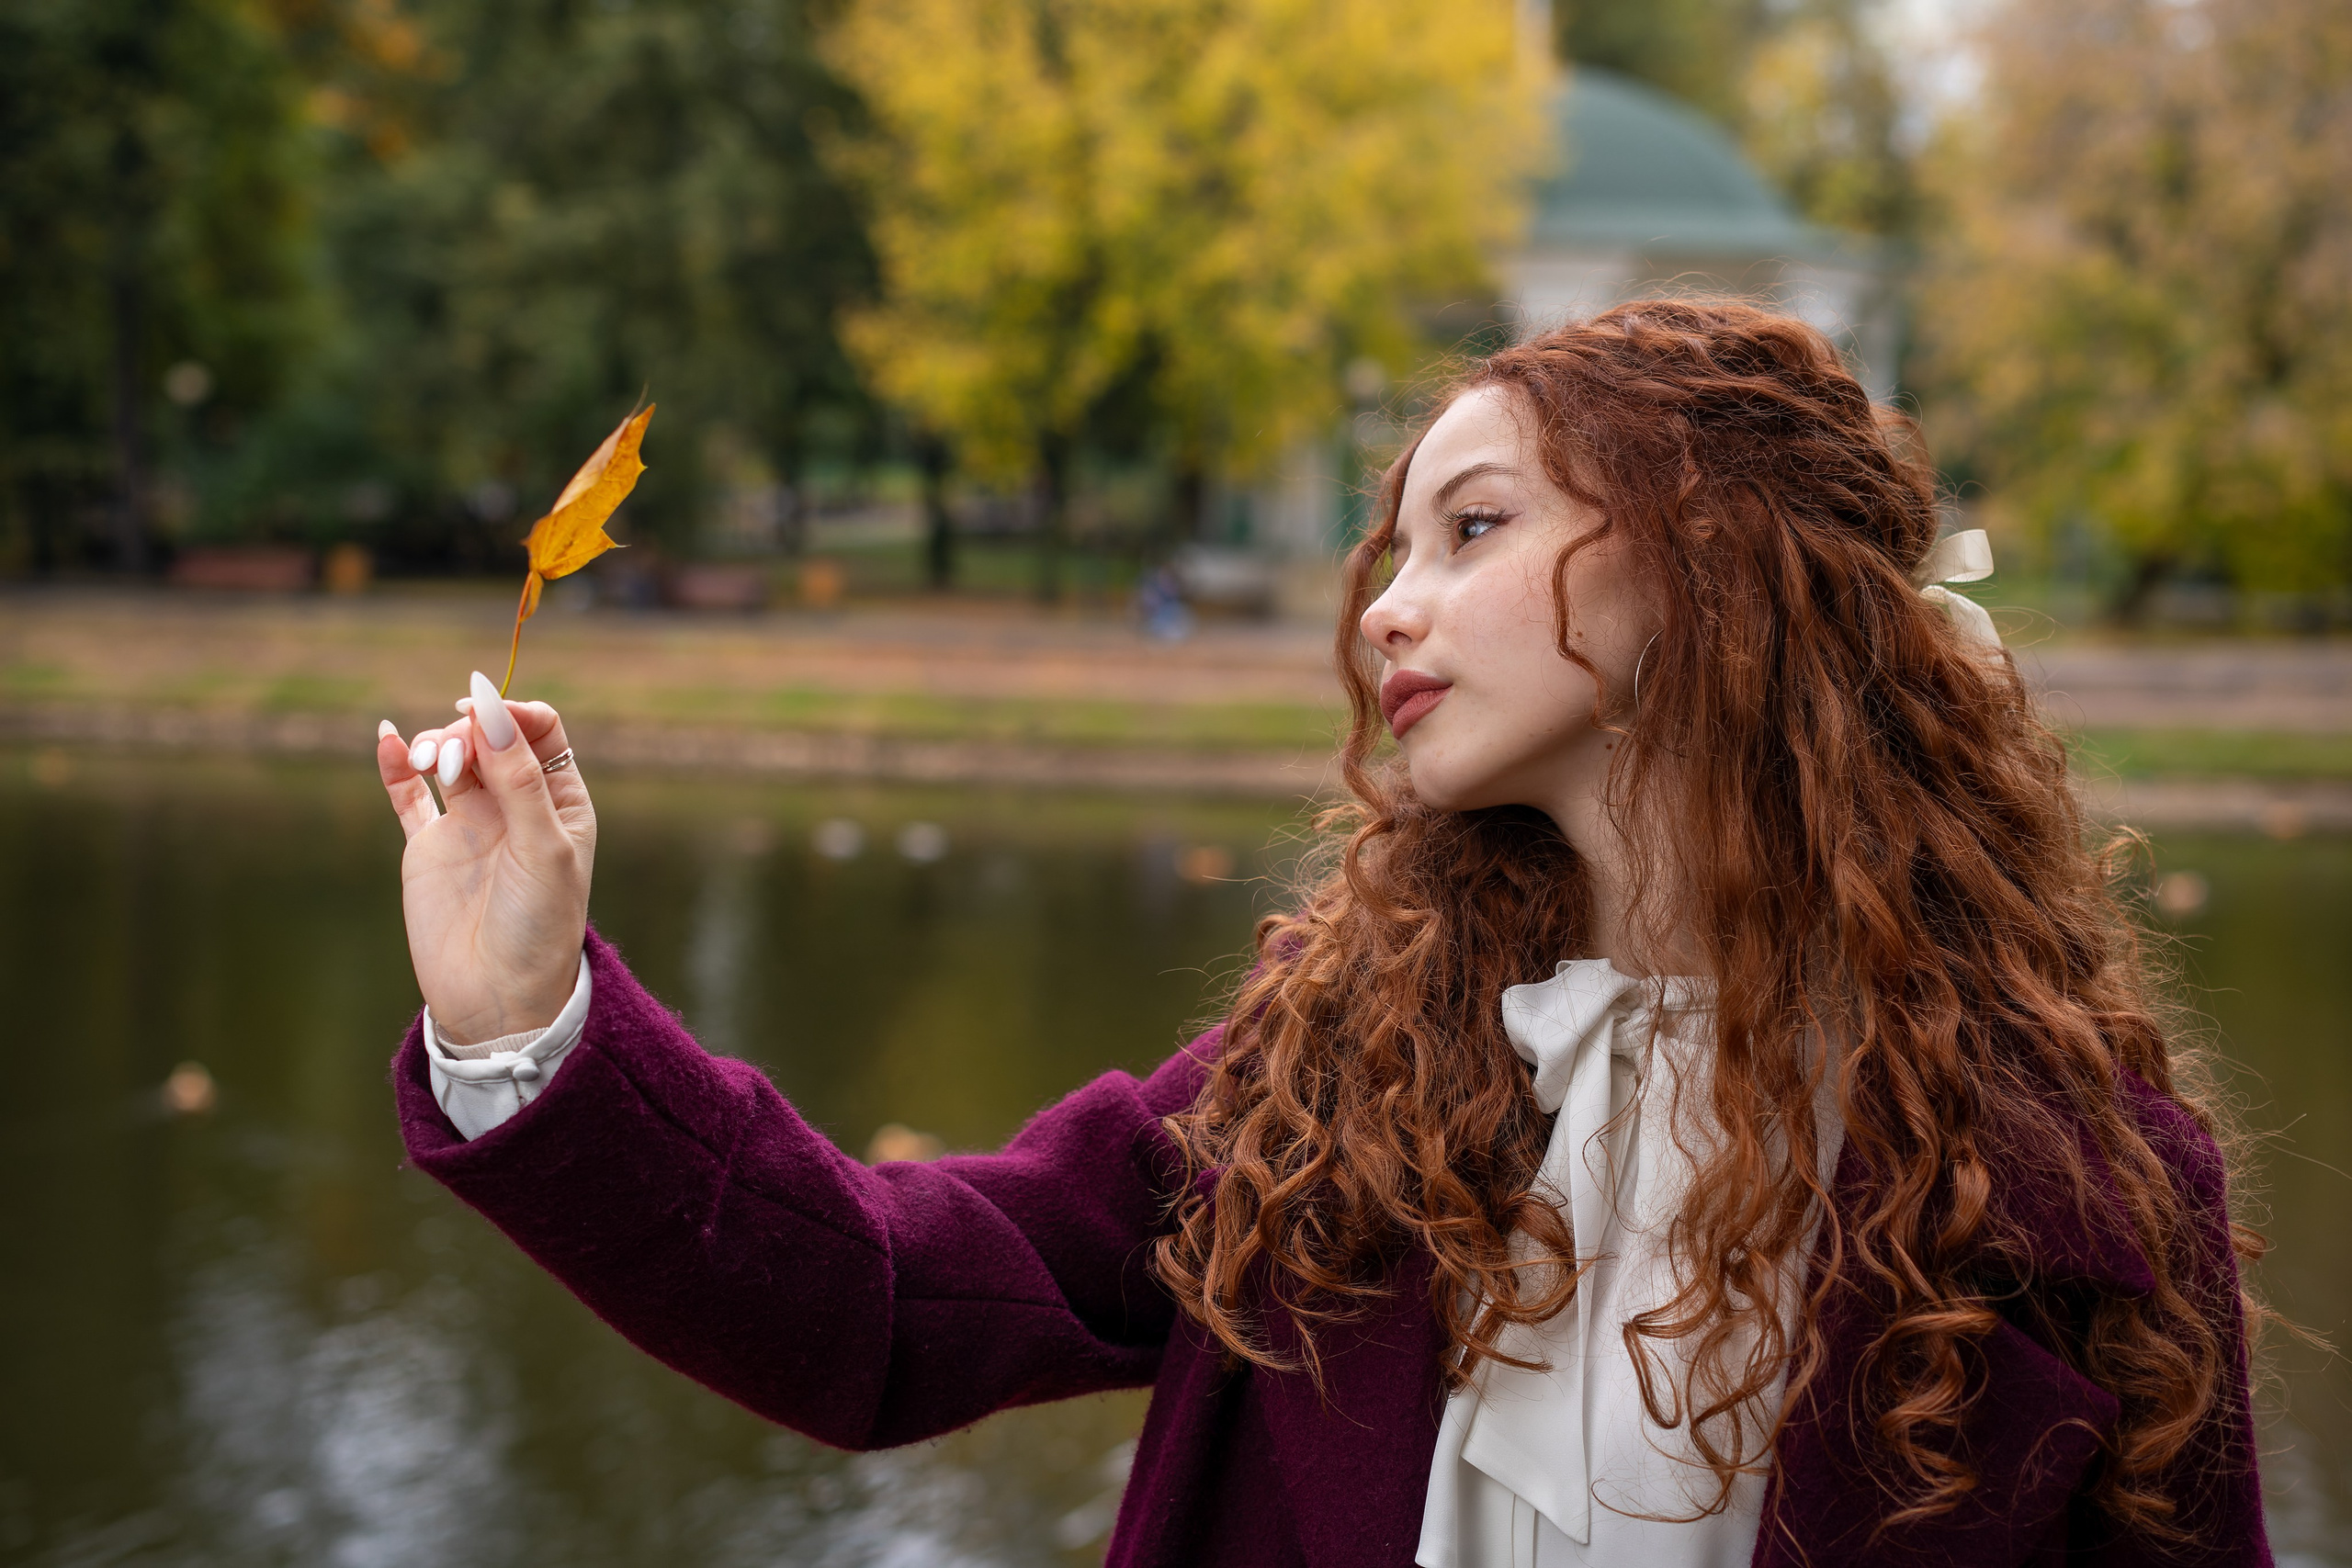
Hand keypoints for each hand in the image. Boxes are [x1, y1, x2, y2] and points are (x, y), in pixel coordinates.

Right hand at [376, 671, 595, 1044]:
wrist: (497, 997)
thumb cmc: (538, 926)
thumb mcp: (543, 848)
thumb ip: (519, 779)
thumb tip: (493, 710)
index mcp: (560, 802)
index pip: (539, 731)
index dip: (512, 711)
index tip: (482, 709)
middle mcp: (516, 806)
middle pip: (491, 737)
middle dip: (469, 731)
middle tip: (454, 755)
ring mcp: (470, 824)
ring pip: (451, 758)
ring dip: (435, 745)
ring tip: (428, 762)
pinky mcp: (428, 847)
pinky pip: (408, 796)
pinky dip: (396, 764)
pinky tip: (386, 738)